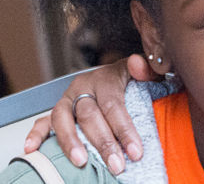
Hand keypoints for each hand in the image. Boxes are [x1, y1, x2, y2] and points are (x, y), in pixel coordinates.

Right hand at [23, 54, 156, 173]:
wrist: (117, 74)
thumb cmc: (133, 79)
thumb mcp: (147, 71)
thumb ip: (148, 68)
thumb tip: (137, 63)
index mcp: (106, 78)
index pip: (114, 105)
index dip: (124, 130)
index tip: (135, 152)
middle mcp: (83, 86)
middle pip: (89, 115)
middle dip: (103, 142)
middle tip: (116, 164)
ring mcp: (68, 98)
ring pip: (63, 118)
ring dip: (70, 141)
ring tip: (81, 162)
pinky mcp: (58, 109)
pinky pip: (43, 120)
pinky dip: (36, 134)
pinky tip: (32, 149)